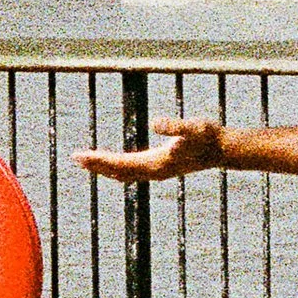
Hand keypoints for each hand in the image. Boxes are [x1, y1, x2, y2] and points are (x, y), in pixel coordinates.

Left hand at [76, 120, 224, 183]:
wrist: (223, 150)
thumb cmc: (208, 136)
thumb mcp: (193, 127)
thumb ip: (175, 126)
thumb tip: (156, 123)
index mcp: (157, 163)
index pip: (121, 163)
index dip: (100, 159)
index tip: (81, 155)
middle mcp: (155, 171)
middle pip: (118, 171)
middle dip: (96, 165)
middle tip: (75, 157)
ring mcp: (158, 171)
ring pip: (124, 173)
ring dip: (105, 168)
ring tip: (87, 162)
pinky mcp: (161, 167)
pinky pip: (133, 171)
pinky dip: (118, 168)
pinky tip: (112, 166)